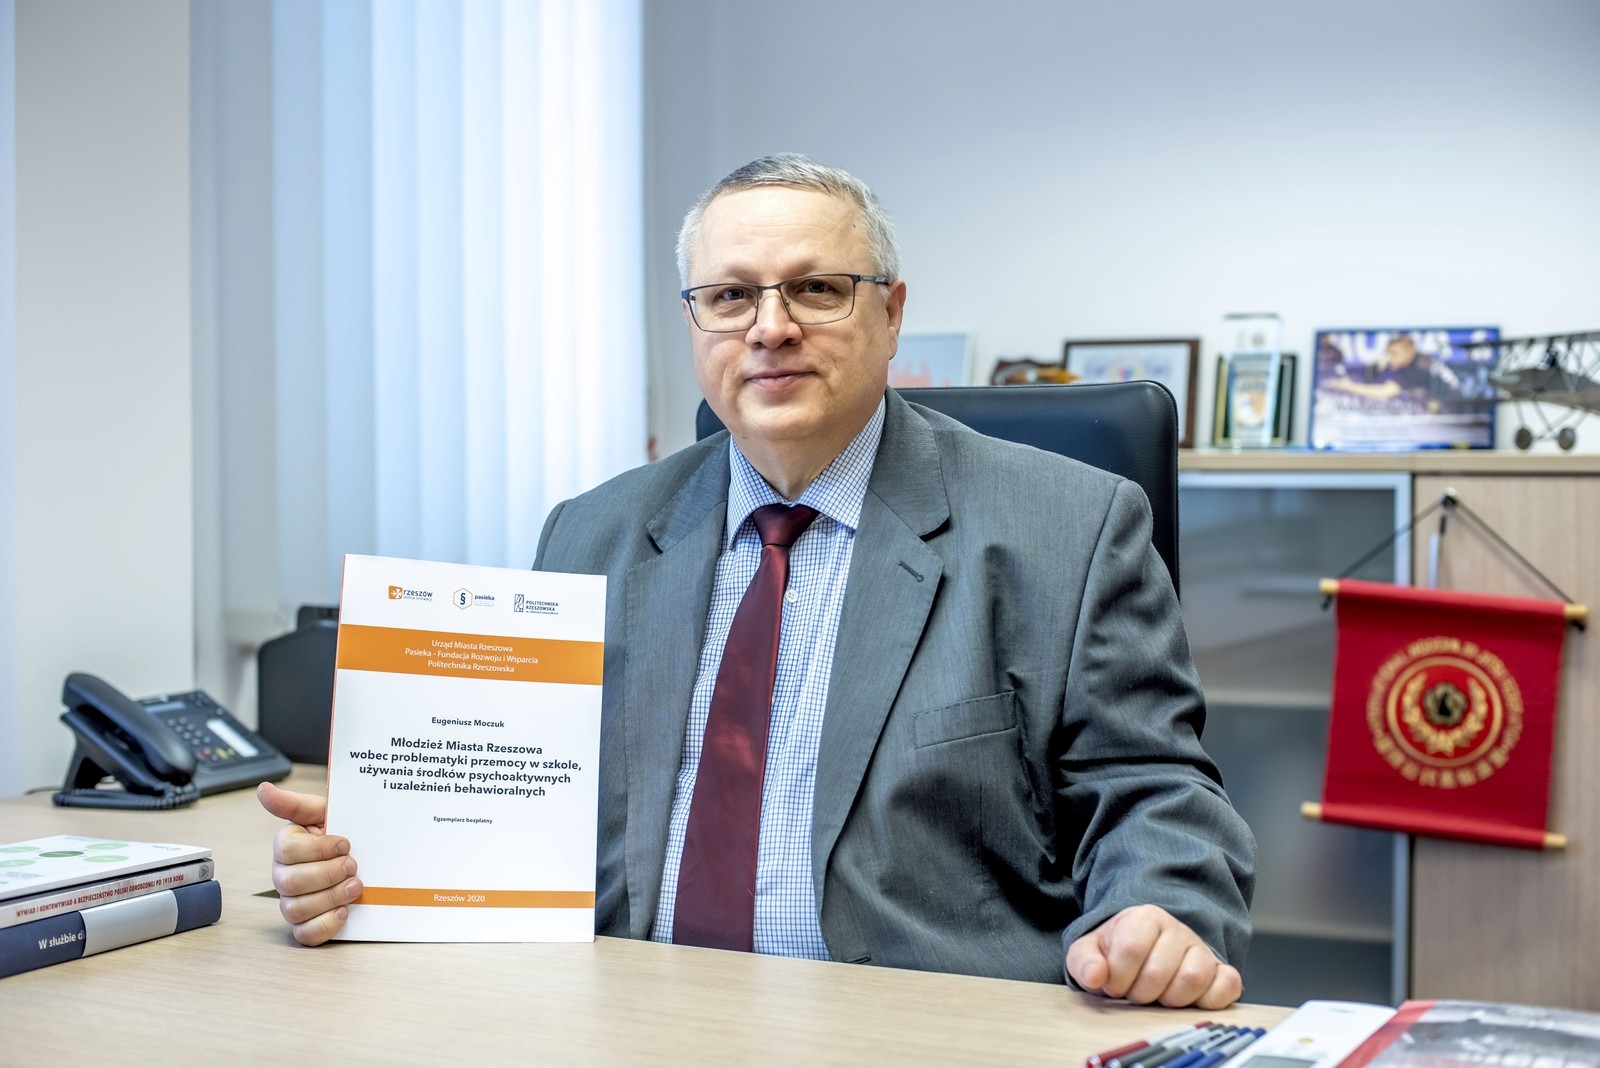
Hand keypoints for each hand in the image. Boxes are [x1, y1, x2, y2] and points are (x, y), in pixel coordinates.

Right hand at [257, 782, 360, 945]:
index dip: (318, 848)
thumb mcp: (326, 812)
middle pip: (289, 882)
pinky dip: (325, 924)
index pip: (286, 850)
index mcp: (286, 848)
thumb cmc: (344, 834)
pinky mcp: (307, 925)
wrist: (368, 857)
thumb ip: (296, 803)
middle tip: (353, 865)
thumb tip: (263, 789)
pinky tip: (344, 911)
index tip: (345, 843)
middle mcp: (284, 876)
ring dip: (331, 897)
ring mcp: (293, 902)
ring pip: (296, 909)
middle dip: (327, 874)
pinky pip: (305, 934)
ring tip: (356, 886)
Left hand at [1066, 905, 1242, 1008]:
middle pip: (1159, 972)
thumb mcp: (1090, 951)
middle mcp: (1177, 929)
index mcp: (1144, 917)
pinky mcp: (1221, 970)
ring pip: (1193, 979)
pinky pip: (1227, 986)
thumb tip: (1095, 976)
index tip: (1113, 983)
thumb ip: (1084, 961)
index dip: (1117, 978)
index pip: (1130, 950)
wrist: (1146, 948)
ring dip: (1170, 999)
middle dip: (1140, 993)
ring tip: (1158, 996)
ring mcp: (1201, 949)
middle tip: (1134, 993)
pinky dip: (1209, 1000)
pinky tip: (1188, 1001)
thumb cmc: (1117, 952)